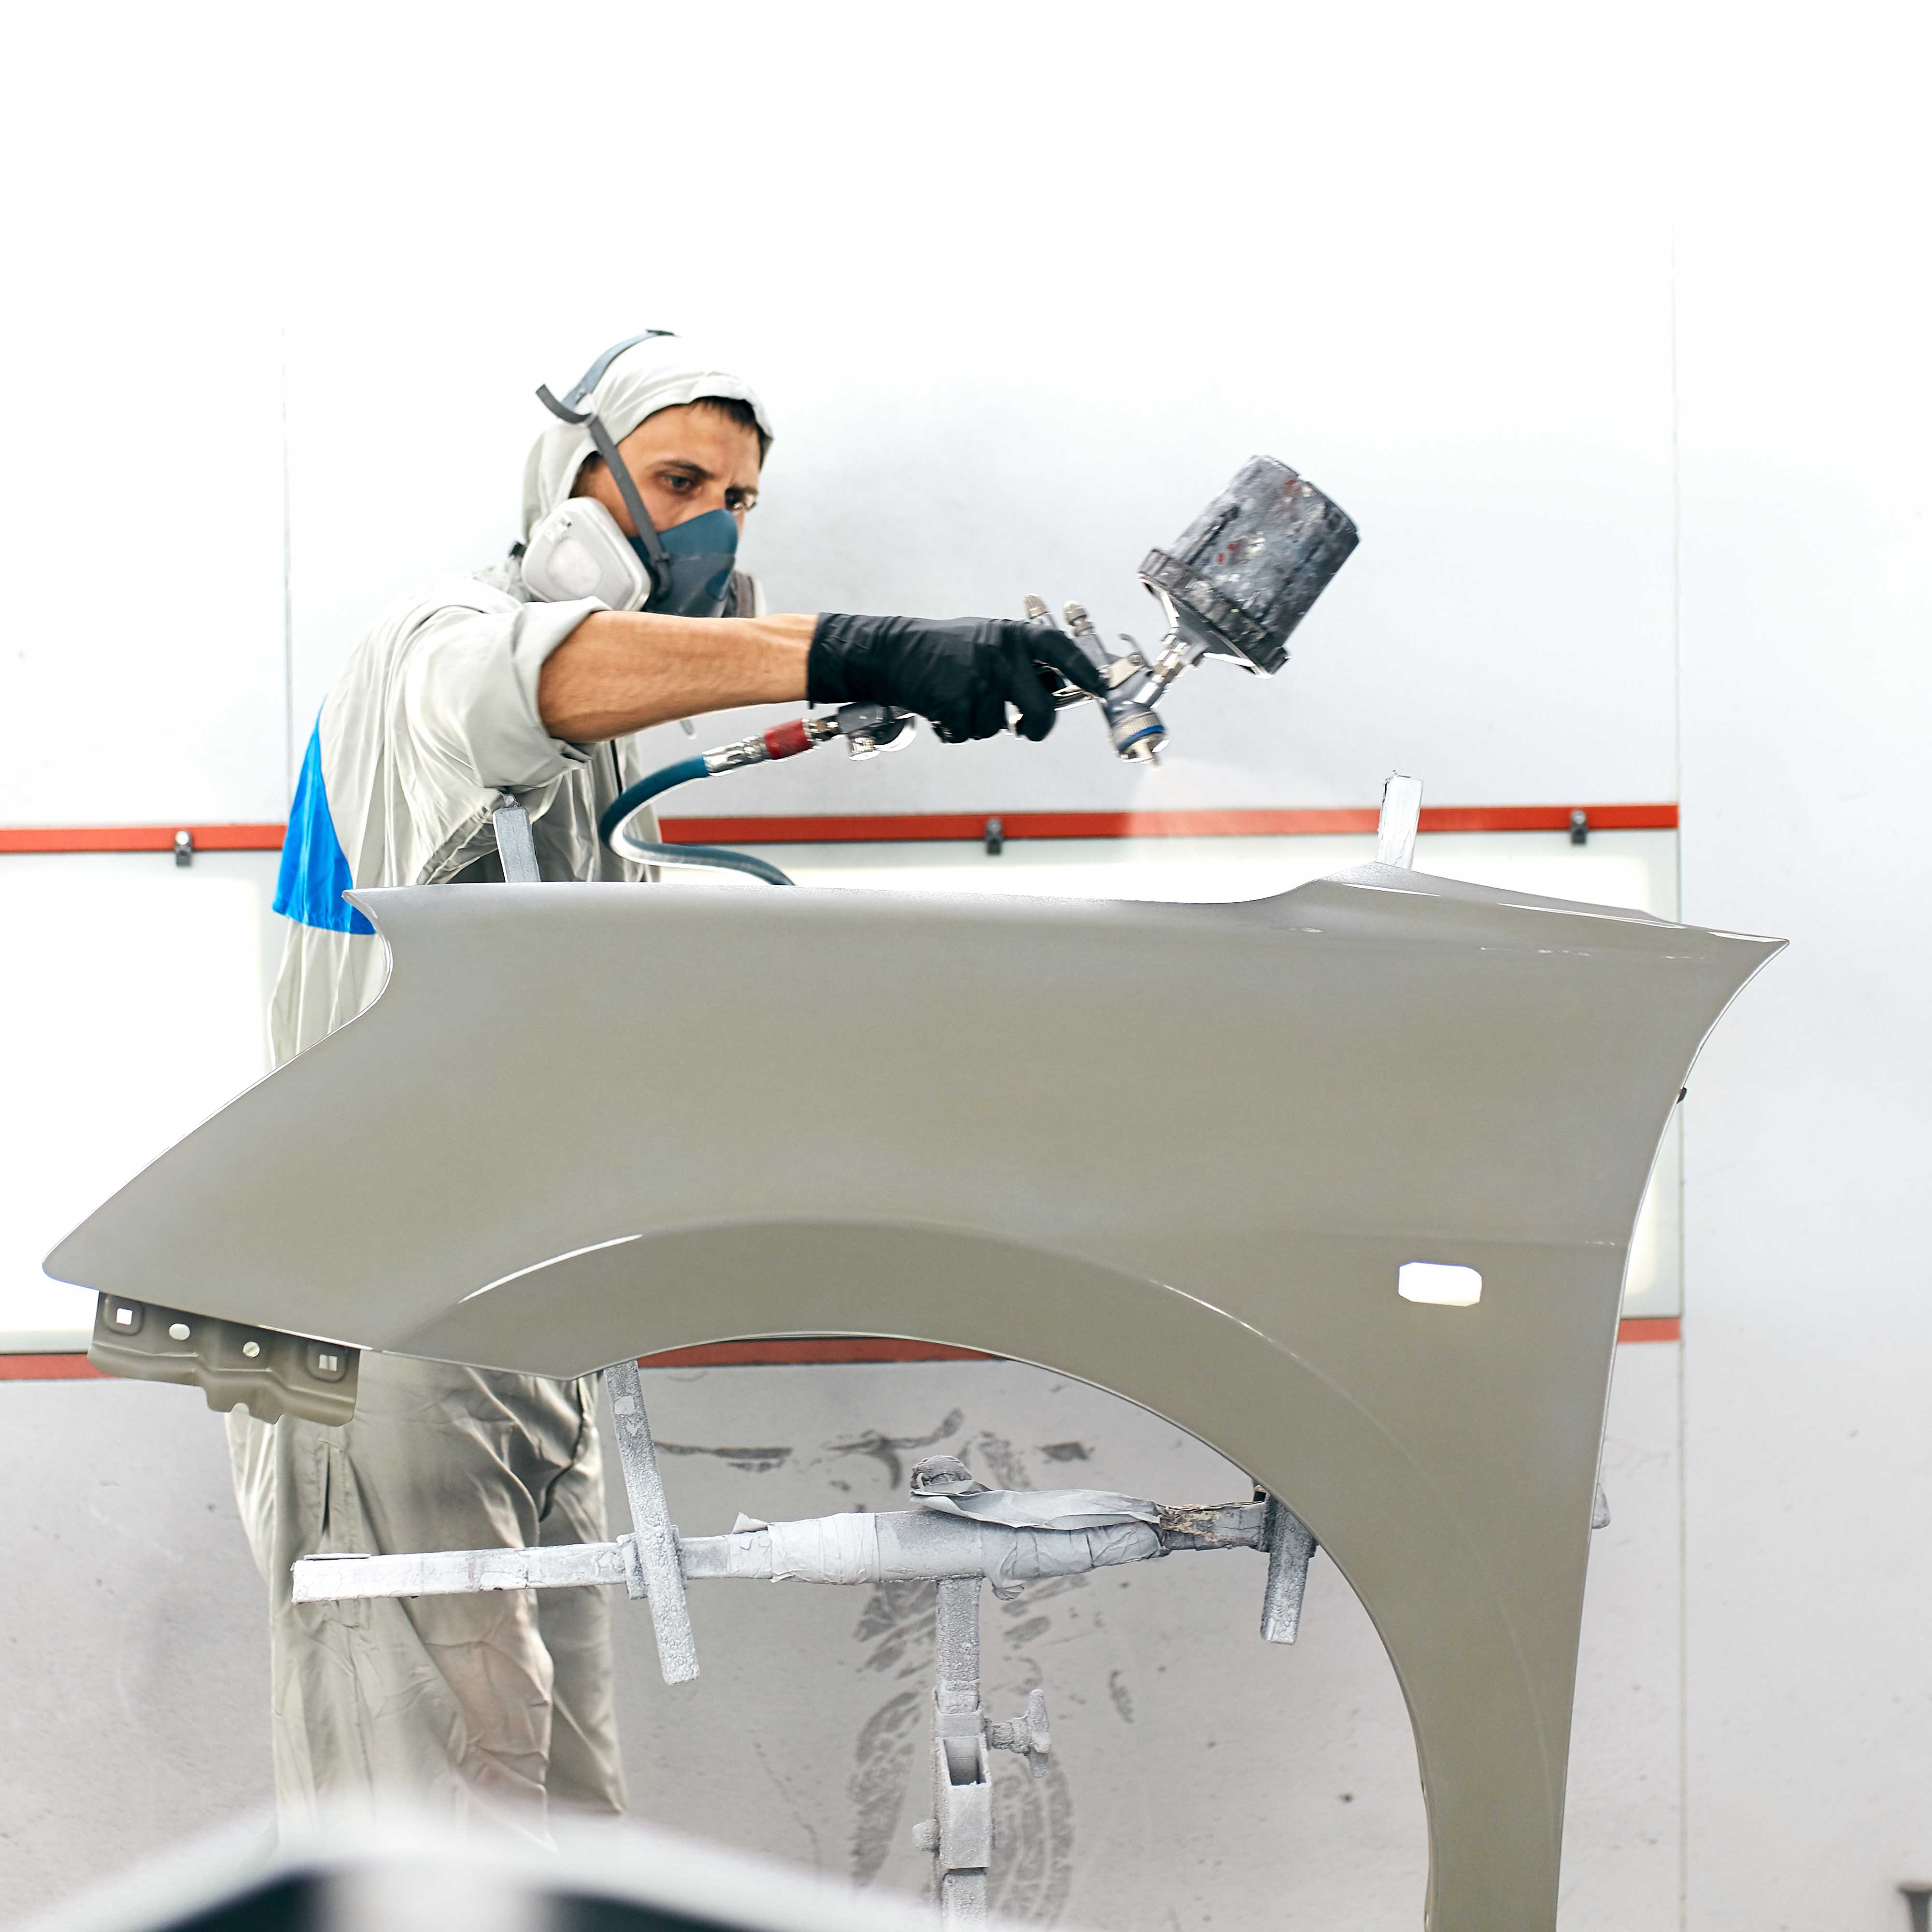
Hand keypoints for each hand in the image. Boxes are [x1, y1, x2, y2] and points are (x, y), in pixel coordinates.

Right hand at [807, 614, 1106, 742]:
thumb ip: (1019, 660)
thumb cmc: (943, 649)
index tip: (1100, 686)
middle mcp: (1002, 656)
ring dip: (979, 723)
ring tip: (958, 699)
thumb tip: (1057, 686)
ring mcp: (980, 679)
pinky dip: (956, 729)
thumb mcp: (987, 640)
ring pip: (999, 727)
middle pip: (1042, 711)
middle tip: (1028, 730)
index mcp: (1013, 636)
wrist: (893, 652)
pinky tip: (942, 707)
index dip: (1085, 670)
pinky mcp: (957, 701)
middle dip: (1036, 728)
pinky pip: (970, 733)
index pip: (1060, 650)